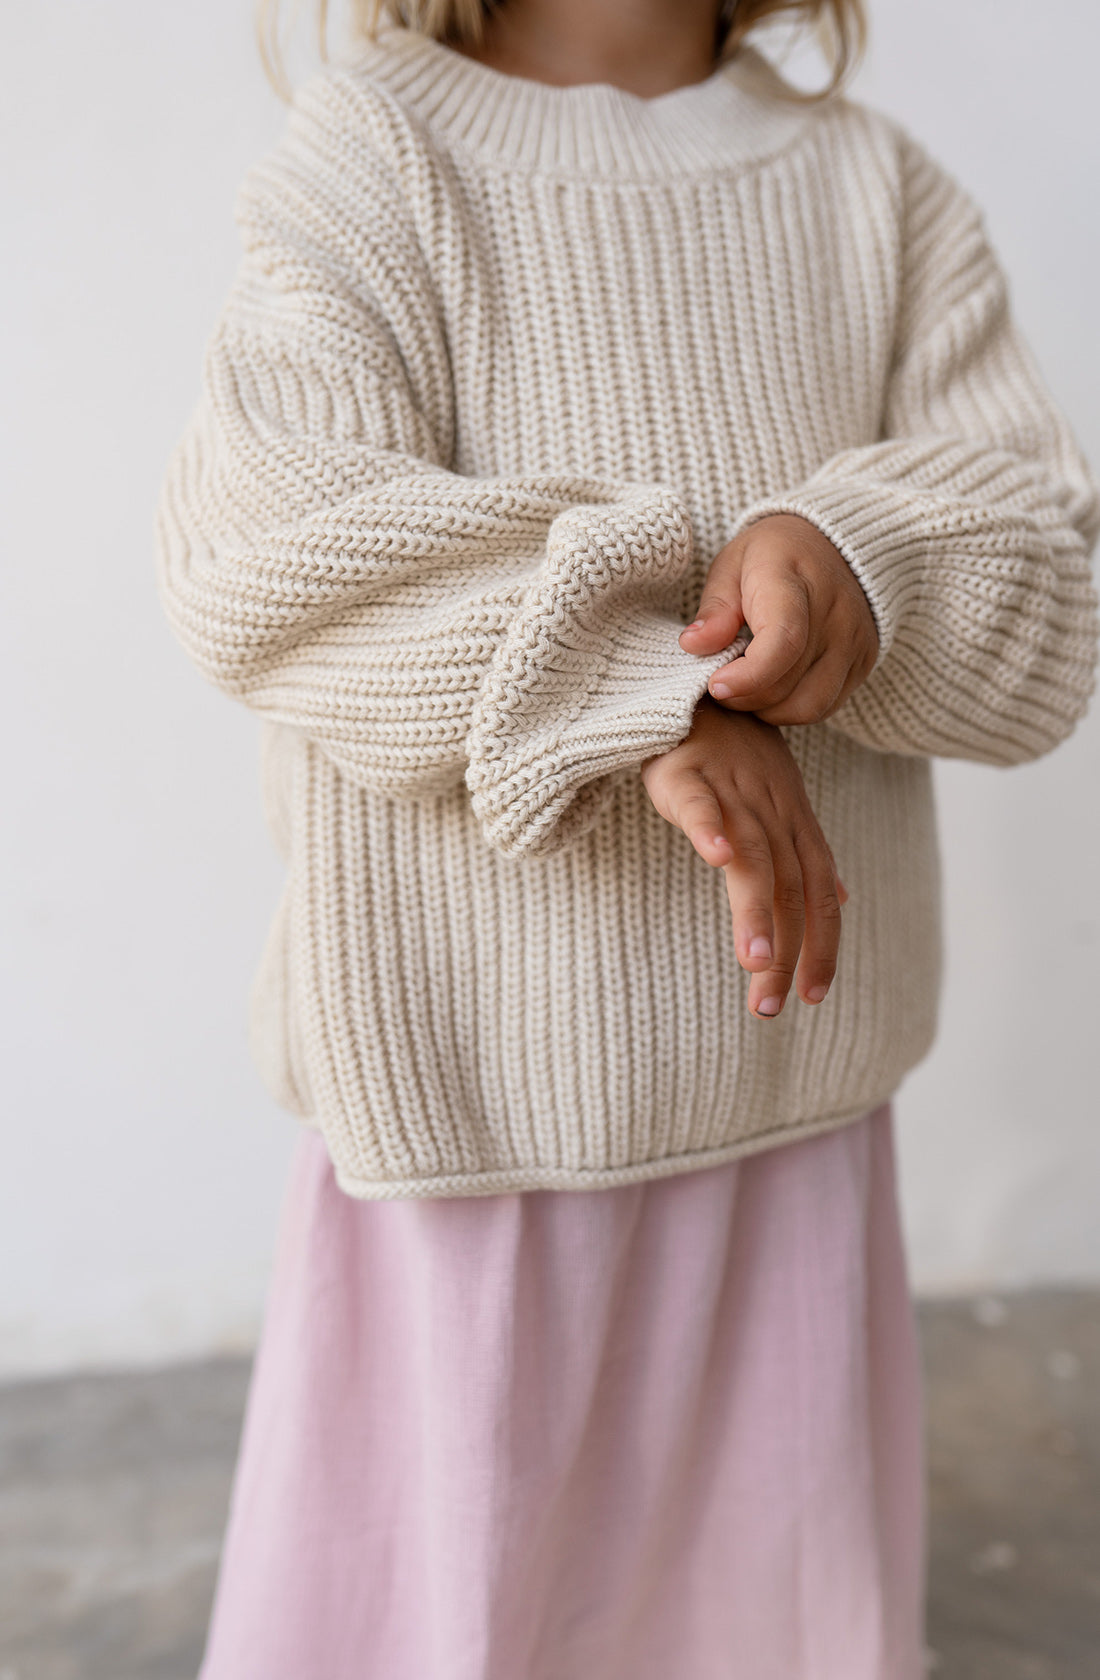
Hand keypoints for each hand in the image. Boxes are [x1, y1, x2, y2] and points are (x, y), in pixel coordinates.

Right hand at [640, 698, 846, 1017]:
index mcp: (794, 824)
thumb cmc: (731, 754)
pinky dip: (711, 827)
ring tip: (754, 964)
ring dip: (754, 912)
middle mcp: (773, 811)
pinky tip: (716, 857)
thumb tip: (843, 902)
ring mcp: (733, 791)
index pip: (819, 894)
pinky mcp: (688, 773)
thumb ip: (806, 855)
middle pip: (788, 888)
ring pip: (752, 857)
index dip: (821, 945)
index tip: (813, 997)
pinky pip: (703, 802)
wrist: (694, 690)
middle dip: (785, 949)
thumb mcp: (780, 802)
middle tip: (770, 1005)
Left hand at [678, 513, 877, 724]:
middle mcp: (835, 613)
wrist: (832, 544)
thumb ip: (715, 609)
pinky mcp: (864, 662)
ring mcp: (855, 640)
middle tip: (720, 683)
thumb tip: (692, 645)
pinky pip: (826, 706)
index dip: (747, 676)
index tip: (715, 686)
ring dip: (768, 710)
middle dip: (743, 697)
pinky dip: (792, 709)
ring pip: (808, 706)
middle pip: (787, 684)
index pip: (783, 642)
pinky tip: (774, 688)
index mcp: (794, 581)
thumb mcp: (731, 566)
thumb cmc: (770, 556)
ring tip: (747, 688)